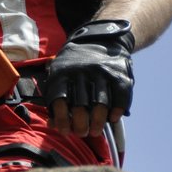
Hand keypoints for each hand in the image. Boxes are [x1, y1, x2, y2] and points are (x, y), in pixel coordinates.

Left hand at [46, 19, 134, 137]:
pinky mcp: (119, 74)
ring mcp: (101, 72)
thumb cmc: (74, 65)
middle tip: (82, 133)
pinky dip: (116, 112)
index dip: (62, 120)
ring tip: (96, 131)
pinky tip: (111, 119)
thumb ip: (55, 97)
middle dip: (81, 125)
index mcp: (62, 72)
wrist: (100, 39)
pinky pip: (119, 98)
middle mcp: (81, 72)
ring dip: (98, 123)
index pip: (59, 101)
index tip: (65, 131)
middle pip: (80, 106)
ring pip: (100, 105)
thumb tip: (52, 124)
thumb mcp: (60, 73)